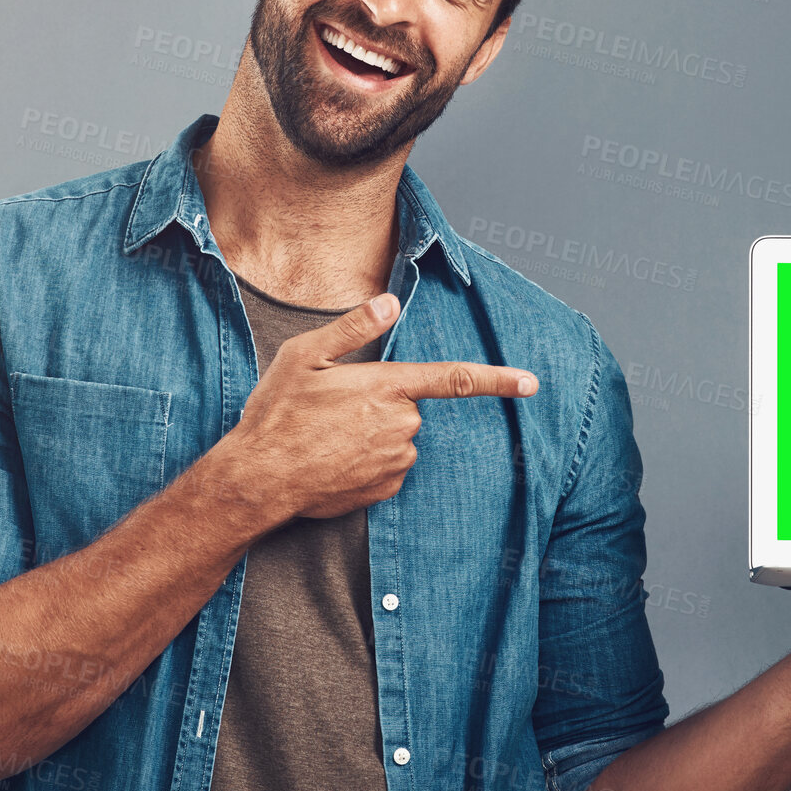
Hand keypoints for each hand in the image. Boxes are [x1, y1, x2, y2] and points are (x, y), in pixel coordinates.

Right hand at [218, 292, 537, 526]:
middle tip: (333, 409)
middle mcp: (400, 425)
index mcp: (386, 386)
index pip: (453, 379)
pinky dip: (367, 460)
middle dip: (382, 404)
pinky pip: (389, 465)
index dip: (497, 380)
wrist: (260, 479)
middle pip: (409, 407)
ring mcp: (395, 460)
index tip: (531, 382)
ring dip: (373, 433)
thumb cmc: (278, 414)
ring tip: (327, 436)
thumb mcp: (305, 356)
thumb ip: (354, 328)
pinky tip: (334, 460)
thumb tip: (391, 303)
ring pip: (399, 437)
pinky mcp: (386, 487)